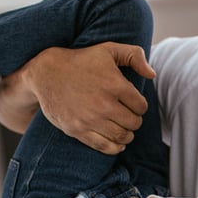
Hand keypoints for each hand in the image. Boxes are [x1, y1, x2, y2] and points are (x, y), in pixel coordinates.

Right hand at [0, 42, 153, 153]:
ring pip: (122, 137)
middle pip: (134, 123)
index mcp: (114, 84)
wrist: (45, 74)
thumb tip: (152, 75)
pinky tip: (117, 142)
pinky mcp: (78, 130)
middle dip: (134, 120)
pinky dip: (115, 147)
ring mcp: (90, 119)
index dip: (139, 105)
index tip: (132, 102)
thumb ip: (134, 56)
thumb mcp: (108, 50)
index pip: (141, 106)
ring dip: (126, 134)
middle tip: (128, 116)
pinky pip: (105, 147)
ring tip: (122, 127)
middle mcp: (103, 104)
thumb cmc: (81, 61)